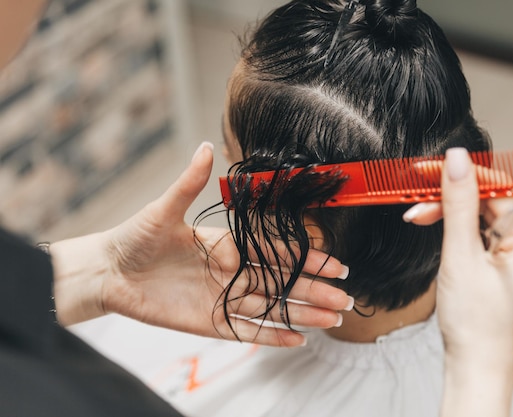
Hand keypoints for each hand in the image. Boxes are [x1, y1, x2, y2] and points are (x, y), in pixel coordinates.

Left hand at [52, 142, 351, 346]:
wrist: (108, 272)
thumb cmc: (135, 237)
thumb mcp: (163, 209)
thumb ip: (190, 183)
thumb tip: (206, 146)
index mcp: (228, 245)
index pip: (277, 253)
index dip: (307, 259)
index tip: (335, 264)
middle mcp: (231, 272)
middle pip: (282, 284)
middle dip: (315, 290)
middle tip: (345, 298)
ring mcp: (222, 299)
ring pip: (272, 308)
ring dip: (302, 314)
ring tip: (333, 319)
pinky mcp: (208, 323)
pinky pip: (246, 331)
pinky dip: (271, 335)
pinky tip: (298, 338)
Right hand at [403, 148, 512, 414]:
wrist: (476, 369)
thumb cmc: (476, 324)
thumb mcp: (461, 256)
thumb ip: (459, 204)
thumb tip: (457, 160)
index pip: (498, 188)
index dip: (461, 175)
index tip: (427, 168)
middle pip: (487, 202)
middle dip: (448, 200)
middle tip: (413, 205)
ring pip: (479, 219)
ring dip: (447, 215)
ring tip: (416, 219)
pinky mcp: (500, 269)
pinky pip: (478, 237)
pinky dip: (454, 232)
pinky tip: (435, 233)